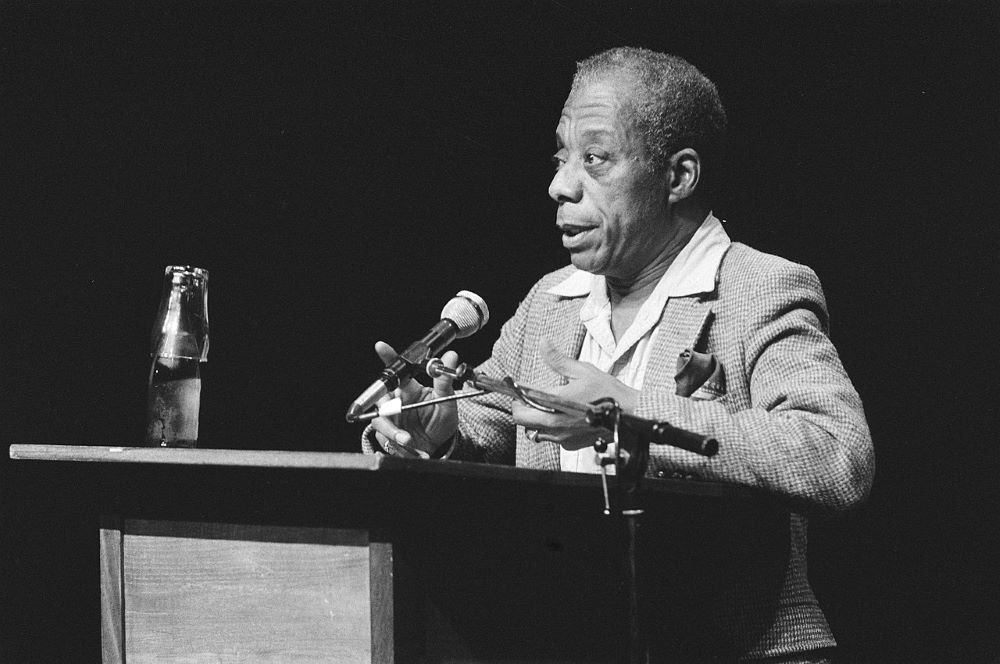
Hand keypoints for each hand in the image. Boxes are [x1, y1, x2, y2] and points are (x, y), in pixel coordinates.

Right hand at [370, 341, 459, 457]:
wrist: (436, 448)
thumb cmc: (440, 423)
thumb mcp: (447, 403)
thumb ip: (445, 382)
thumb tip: (451, 356)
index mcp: (410, 389)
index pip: (399, 371)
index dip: (388, 357)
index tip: (381, 347)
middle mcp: (396, 400)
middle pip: (380, 395)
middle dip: (384, 404)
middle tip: (391, 410)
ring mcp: (389, 416)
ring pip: (380, 418)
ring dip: (393, 430)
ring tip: (407, 440)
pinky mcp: (385, 432)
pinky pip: (383, 435)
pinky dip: (395, 442)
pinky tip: (408, 445)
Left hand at [512, 339, 638, 450]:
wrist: (629, 414)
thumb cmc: (607, 392)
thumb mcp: (583, 370)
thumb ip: (558, 359)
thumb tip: (544, 343)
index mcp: (556, 402)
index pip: (521, 404)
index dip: (516, 396)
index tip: (517, 390)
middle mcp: (555, 422)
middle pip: (522, 420)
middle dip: (522, 409)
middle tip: (528, 399)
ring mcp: (562, 436)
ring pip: (534, 432)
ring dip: (535, 420)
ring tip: (546, 408)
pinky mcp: (570, 445)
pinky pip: (550, 439)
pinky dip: (550, 429)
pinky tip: (562, 417)